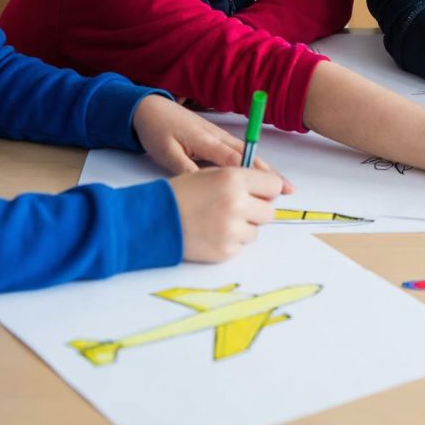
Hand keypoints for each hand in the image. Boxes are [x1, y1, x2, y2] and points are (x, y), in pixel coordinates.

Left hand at [133, 95, 291, 191]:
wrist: (150, 108)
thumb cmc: (157, 130)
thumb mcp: (166, 152)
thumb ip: (186, 169)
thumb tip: (205, 187)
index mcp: (206, 140)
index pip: (235, 160)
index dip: (255, 174)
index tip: (269, 189)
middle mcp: (219, 137)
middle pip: (250, 157)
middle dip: (270, 174)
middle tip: (288, 190)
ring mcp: (220, 136)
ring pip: (249, 154)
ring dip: (266, 170)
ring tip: (283, 186)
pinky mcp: (218, 138)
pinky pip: (241, 153)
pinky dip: (255, 165)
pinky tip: (262, 176)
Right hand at [169, 168, 283, 261]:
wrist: (150, 220)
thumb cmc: (179, 194)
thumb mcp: (210, 174)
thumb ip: (241, 179)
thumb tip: (272, 189)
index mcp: (234, 179)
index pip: (274, 185)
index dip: (265, 190)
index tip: (257, 194)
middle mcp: (237, 203)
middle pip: (269, 212)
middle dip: (255, 211)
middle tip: (234, 210)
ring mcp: (231, 230)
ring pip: (255, 231)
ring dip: (242, 228)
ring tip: (216, 222)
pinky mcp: (225, 251)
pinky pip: (240, 247)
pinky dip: (229, 243)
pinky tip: (210, 234)